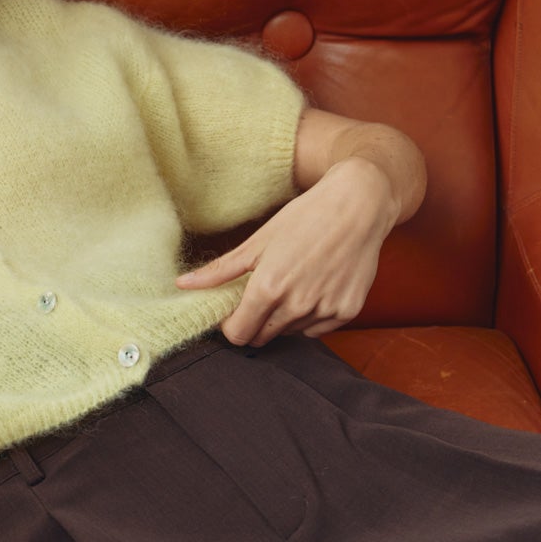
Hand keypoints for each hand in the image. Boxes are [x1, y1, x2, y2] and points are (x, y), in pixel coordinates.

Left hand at [174, 157, 397, 346]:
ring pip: (290, 333)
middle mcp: (297, 305)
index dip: (232, 325)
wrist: (359, 205)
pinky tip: (316, 286)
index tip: (234, 310)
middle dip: (256, 321)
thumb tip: (182, 285)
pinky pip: (317, 329)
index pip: (238, 334)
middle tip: (264, 292)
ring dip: (284, 317)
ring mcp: (325, 310)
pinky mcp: (347, 311)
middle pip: (262, 337)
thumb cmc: (305, 217)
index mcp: (268, 288)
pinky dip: (311, 316)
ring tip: (294, 281)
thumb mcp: (258, 241)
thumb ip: (220, 270)